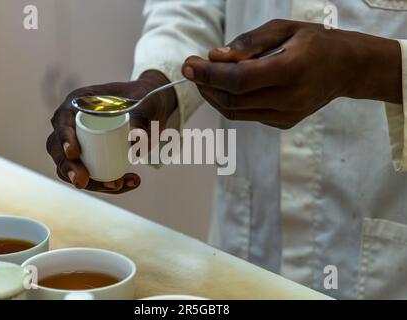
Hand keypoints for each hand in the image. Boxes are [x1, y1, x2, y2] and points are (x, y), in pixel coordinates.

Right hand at [46, 71, 176, 192]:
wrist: (152, 108)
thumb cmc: (145, 99)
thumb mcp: (145, 104)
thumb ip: (141, 117)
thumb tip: (135, 138)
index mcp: (79, 102)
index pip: (62, 120)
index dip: (63, 137)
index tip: (73, 153)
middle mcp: (74, 122)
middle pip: (60, 149)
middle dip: (69, 168)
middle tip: (82, 181)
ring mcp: (80, 141)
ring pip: (73, 167)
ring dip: (91, 182)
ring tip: (117, 185)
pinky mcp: (91, 157)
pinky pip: (90, 175)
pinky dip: (106, 184)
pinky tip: (127, 184)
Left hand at [182, 19, 401, 128]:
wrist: (346, 68)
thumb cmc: (314, 41)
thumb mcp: (284, 28)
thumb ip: (248, 43)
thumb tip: (214, 56)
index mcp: (291, 69)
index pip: (238, 79)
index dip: (208, 74)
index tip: (188, 64)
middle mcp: (289, 98)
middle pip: (232, 99)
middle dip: (206, 85)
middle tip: (193, 68)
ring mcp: (287, 115)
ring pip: (236, 112)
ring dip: (214, 96)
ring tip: (206, 77)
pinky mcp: (284, 123)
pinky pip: (248, 115)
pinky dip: (232, 102)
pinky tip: (230, 87)